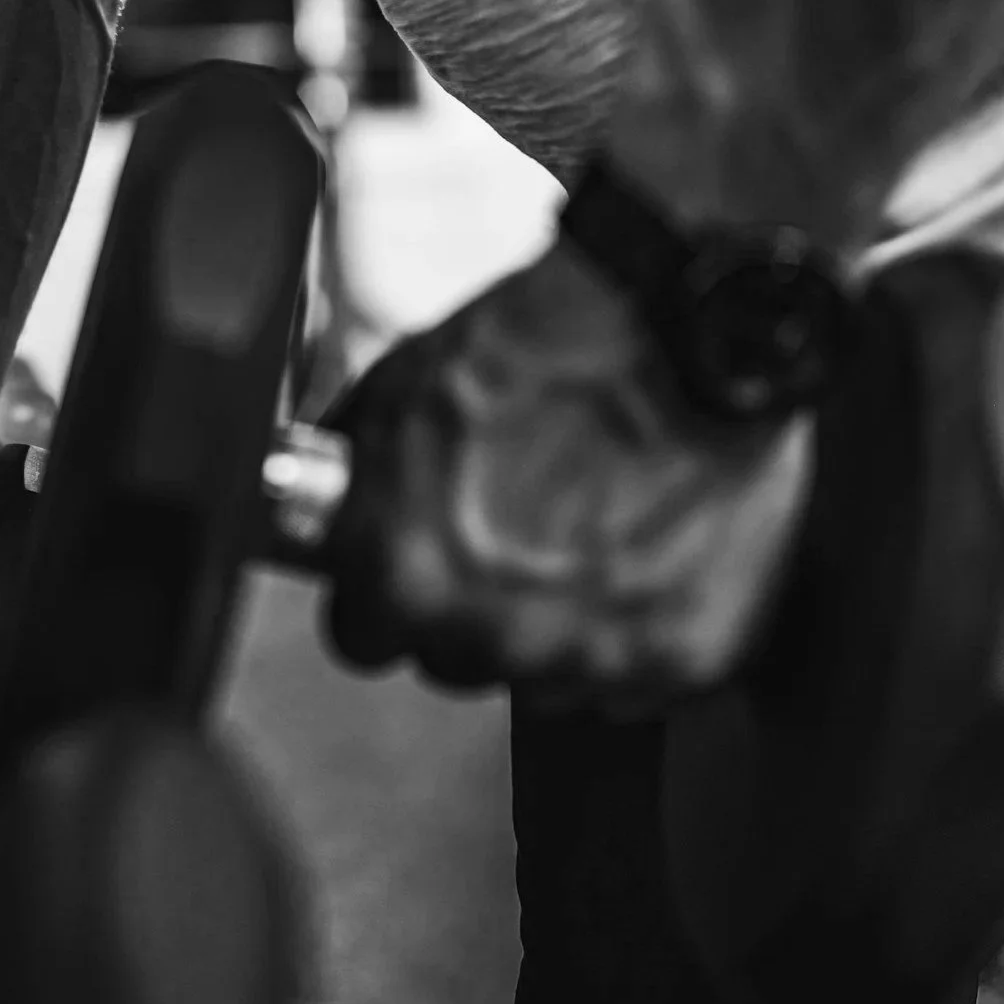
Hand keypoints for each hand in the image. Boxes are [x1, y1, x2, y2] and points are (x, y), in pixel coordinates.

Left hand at [319, 240, 813, 712]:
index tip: (412, 564)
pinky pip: (634, 678)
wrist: (679, 325)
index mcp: (402, 575)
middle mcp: (487, 633)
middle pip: (455, 661)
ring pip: (544, 678)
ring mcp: (586, 657)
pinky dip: (641, 627)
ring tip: (594, 528)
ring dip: (557, 625)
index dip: (387, 591)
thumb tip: (324, 511)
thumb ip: (352, 477)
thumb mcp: (400, 388)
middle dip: (473, 607)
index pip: (361, 636)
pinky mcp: (676, 660)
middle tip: (519, 529)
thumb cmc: (547, 344)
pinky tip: (649, 548)